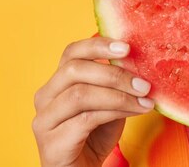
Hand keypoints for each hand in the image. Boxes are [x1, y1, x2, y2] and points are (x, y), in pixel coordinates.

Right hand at [32, 37, 153, 166]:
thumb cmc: (95, 135)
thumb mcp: (109, 103)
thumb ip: (116, 83)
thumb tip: (142, 61)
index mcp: (58, 82)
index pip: (72, 52)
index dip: (98, 45)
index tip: (127, 46)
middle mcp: (45, 96)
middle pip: (74, 70)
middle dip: (114, 73)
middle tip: (144, 83)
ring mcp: (44, 120)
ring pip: (80, 94)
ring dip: (118, 95)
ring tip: (144, 99)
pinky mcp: (51, 142)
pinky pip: (86, 119)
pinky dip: (115, 111)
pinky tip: (136, 111)